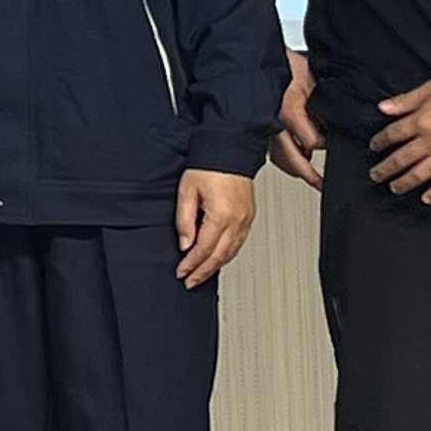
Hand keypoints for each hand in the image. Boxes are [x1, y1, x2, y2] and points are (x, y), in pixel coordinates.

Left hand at [172, 170, 254, 287]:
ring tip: (201, 275)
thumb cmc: (208, 165)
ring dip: (215, 266)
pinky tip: (217, 259)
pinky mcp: (249, 216)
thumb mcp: (187, 190)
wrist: (230, 149)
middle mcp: (238, 220)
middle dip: (203, 272)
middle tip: (190, 281)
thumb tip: (185, 244)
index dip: (191, 264)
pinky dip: (227, 254)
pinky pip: (238, 243)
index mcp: (221, 215)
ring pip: (231, 252)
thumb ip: (184, 220)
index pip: (204, 249)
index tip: (181, 272)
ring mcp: (246, 219)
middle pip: (219, 256)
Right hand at [267, 52, 323, 188]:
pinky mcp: (256, 125)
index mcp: (289, 112)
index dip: (324, 144)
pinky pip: (270, 147)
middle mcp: (273, 124)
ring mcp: (263, 126)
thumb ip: (321, 101)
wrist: (254, 55)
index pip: (312, 142)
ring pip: (279, 158)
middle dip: (308, 175)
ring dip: (293, 167)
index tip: (334, 143)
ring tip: (308, 175)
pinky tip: (290, 155)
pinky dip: (282, 155)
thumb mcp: (310, 78)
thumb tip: (332, 120)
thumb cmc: (280, 62)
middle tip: (320, 183)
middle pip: (292, 161)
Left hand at [367, 69, 430, 200]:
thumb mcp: (429, 89)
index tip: (374, 147)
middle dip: (385, 168)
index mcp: (421, 122)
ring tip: (393, 188)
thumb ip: (404, 101)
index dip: (380, 141)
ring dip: (403, 183)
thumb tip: (382, 108)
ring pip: (420, 174)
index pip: (393, 135)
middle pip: (401, 159)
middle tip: (375, 175)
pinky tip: (425, 198)